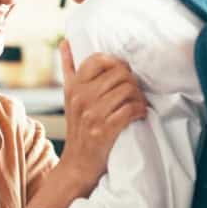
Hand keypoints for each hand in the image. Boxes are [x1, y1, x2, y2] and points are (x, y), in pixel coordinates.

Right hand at [59, 40, 146, 190]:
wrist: (77, 164)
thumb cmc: (78, 128)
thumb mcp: (69, 97)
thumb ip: (69, 68)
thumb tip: (65, 42)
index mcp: (74, 87)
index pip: (98, 59)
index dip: (115, 63)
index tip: (121, 74)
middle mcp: (81, 98)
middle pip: (119, 73)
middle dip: (132, 81)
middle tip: (134, 91)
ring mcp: (93, 114)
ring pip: (128, 89)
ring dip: (139, 96)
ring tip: (138, 102)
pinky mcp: (105, 129)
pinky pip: (131, 109)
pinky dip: (140, 110)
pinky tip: (139, 113)